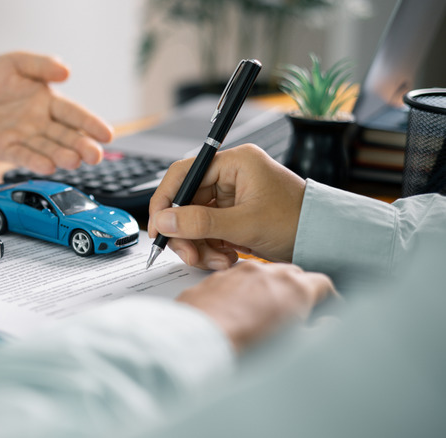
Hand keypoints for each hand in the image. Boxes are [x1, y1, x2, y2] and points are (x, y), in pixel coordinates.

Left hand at [0, 51, 112, 174]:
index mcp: (48, 101)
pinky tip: (48, 167)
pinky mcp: (6, 150)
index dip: (91, 123)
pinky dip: (35, 162)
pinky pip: (23, 156)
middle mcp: (41, 123)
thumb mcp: (14, 63)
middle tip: (95, 155)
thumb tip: (66, 71)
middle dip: (82, 146)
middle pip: (66, 136)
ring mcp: (25, 138)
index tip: (107, 134)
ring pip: (48, 149)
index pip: (74, 114)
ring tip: (73, 161)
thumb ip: (40, 65)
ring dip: (62, 156)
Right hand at [148, 144, 305, 269]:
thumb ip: (200, 222)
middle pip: (186, 201)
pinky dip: (210, 248)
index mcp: (235, 163)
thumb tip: (164, 220)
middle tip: (189, 254)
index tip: (158, 226)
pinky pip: (207, 231)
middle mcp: (230, 176)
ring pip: (194, 220)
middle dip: (185, 232)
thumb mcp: (244, 224)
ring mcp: (231, 197)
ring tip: (217, 261)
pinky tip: (225, 258)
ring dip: (199, 245)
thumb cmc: (297, 222)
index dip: (166, 200)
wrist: (326, 241)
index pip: (184, 174)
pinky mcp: (233, 217)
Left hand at [177, 261, 335, 351]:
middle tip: (296, 312)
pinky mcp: (214, 279)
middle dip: (297, 290)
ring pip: (261, 275)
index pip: (323, 285)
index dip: (329, 299)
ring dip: (267, 289)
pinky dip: (240, 291)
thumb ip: (320, 333)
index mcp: (294, 287)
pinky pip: (234, 281)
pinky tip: (235, 311)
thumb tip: (329, 325)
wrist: (199, 344)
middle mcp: (266, 273)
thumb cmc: (244, 348)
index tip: (328, 310)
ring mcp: (237, 272)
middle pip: (292, 275)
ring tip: (262, 313)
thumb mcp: (295, 347)